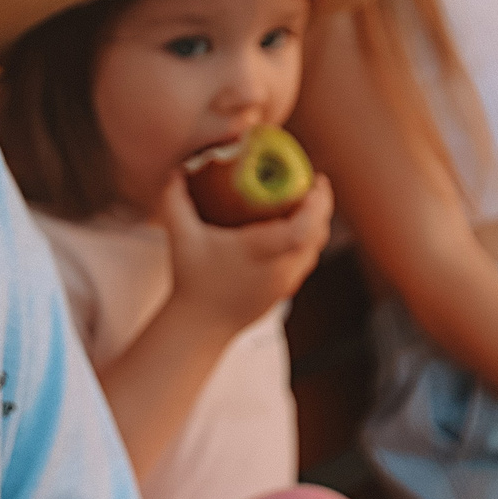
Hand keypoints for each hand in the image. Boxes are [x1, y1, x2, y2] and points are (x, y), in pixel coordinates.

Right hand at [154, 171, 332, 337]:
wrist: (201, 327)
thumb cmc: (192, 282)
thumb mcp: (181, 238)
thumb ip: (175, 201)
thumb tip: (177, 172)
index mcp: (259, 252)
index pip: (302, 231)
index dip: (317, 205)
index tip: (314, 181)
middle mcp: (279, 269)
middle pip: (318, 235)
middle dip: (322, 206)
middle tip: (313, 182)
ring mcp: (286, 283)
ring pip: (315, 249)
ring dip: (317, 223)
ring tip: (306, 200)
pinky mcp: (285, 291)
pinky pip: (306, 260)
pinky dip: (308, 240)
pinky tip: (295, 227)